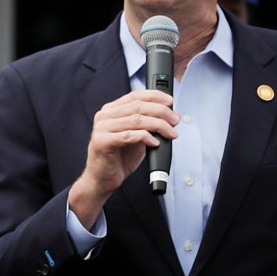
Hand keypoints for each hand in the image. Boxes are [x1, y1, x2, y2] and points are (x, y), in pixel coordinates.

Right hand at [70, 89, 178, 227]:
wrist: (103, 179)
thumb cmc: (119, 158)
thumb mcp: (138, 137)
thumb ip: (151, 124)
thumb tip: (173, 114)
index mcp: (111, 110)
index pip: (135, 95)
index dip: (155, 96)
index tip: (170, 102)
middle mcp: (104, 116)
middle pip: (138, 106)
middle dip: (161, 112)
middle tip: (174, 120)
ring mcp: (101, 128)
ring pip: (136, 120)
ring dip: (158, 125)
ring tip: (170, 133)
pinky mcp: (102, 142)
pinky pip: (129, 135)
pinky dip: (146, 137)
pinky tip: (155, 143)